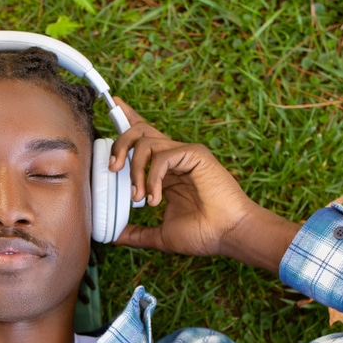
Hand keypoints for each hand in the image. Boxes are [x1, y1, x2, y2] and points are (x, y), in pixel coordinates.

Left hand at [108, 98, 301, 273]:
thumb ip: (136, 234)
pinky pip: (162, 156)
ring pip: (146, 142)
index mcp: (166, 172)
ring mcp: (185, 155)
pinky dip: (152, 178)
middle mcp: (174, 159)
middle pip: (140, 131)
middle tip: (113, 168)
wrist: (229, 234)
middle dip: (120, 144)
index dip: (128, 120)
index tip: (114, 106)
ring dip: (135, 170)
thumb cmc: (203, 234)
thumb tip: (114, 237)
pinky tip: (156, 199)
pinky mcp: (195, 154)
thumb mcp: (161, 235)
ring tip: (139, 198)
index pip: (144, 140)